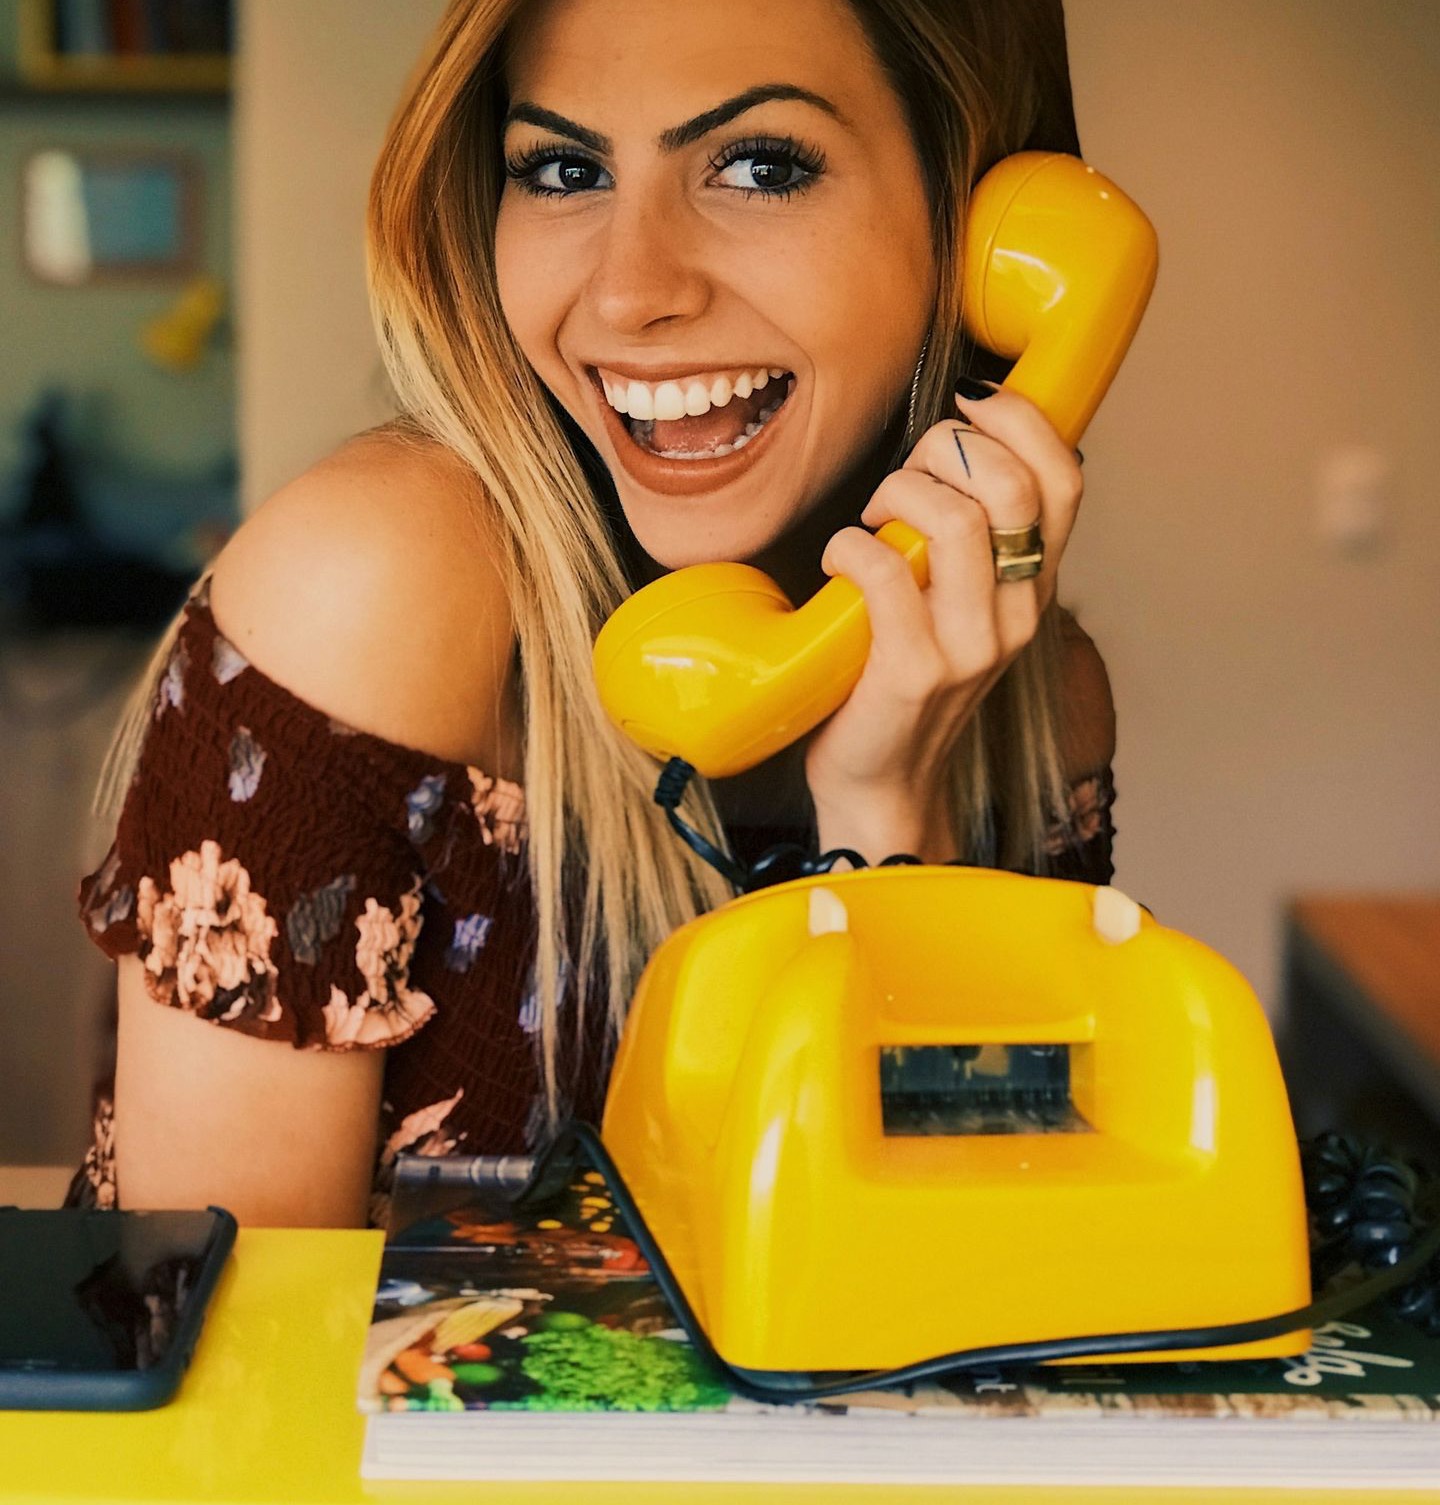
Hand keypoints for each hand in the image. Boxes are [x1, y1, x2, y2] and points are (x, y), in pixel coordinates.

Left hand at [805, 381, 1083, 862]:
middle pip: (1010, 485)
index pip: (1066, 479)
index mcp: (1033, 586)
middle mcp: (1016, 614)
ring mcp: (970, 646)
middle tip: (902, 478)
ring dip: (896, 495)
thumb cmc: (906, 677)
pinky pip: (885, 570)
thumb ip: (972, 539)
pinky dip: (850, 546)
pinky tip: (839, 560)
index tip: (968, 408)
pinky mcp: (914, 670)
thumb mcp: (961, 604)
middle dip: (943, 450)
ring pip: (955, 520)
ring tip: (870, 521)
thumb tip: (952, 445)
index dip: (1022, 422)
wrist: (883, 782)